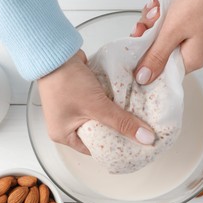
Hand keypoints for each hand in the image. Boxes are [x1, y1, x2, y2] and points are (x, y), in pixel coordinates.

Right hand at [38, 50, 154, 154]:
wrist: (57, 53)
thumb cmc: (65, 81)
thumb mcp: (97, 106)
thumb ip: (122, 122)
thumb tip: (144, 137)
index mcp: (63, 135)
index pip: (94, 149)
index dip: (114, 148)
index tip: (132, 146)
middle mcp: (66, 124)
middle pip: (99, 133)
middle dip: (116, 130)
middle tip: (136, 133)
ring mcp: (73, 109)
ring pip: (100, 117)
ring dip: (114, 115)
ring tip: (133, 119)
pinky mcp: (80, 95)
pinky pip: (99, 104)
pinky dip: (110, 103)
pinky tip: (123, 103)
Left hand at [133, 0, 202, 84]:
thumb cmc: (202, 3)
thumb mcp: (172, 32)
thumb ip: (156, 56)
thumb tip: (144, 78)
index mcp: (190, 61)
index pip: (161, 74)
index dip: (144, 65)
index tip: (134, 52)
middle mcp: (189, 54)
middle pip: (156, 55)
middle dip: (147, 38)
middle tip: (146, 25)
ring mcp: (187, 40)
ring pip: (157, 40)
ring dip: (151, 25)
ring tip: (155, 12)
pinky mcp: (184, 28)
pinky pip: (164, 29)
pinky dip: (158, 19)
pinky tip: (159, 9)